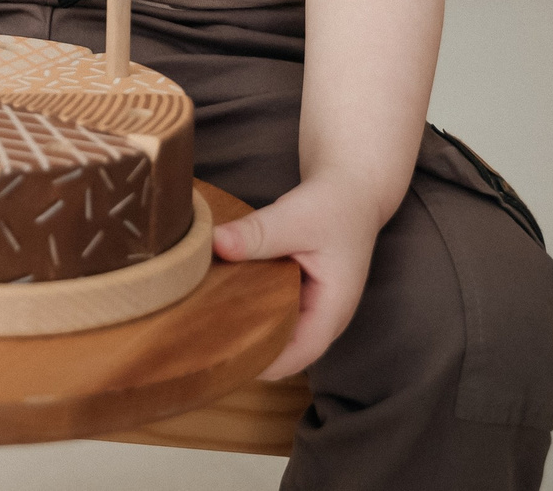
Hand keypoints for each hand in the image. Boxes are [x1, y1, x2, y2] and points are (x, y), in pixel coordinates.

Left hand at [210, 179, 381, 380]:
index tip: (219, 357)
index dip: (260, 362)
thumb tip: (214, 243)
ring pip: (277, 335)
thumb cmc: (333, 205)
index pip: (297, 356)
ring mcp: (313, 310)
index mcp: (333, 310)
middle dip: (247, 352)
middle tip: (201, 344)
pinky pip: (273, 315)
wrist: (351, 190)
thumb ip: (257, 233)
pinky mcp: (299, 297)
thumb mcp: (296, 216)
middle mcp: (325, 319)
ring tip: (204, 329)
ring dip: (247, 332)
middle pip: (283, 353)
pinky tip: (220, 304)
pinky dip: (250, 312)